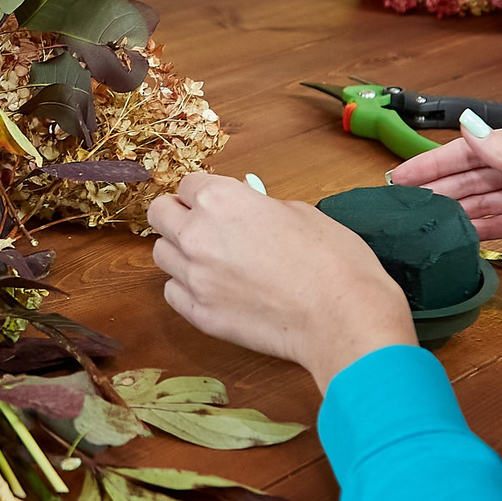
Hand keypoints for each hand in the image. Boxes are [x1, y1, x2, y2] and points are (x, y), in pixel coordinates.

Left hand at [148, 171, 415, 390]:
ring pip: (161, 253)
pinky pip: (173, 291)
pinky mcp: (199, 314)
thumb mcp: (300, 211)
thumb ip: (260, 207)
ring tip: (208, 258)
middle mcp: (197, 234)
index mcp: (222, 200)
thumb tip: (250, 213)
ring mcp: (194, 277)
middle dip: (178, 213)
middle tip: (201, 223)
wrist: (341, 317)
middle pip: (160, 213)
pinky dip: (186, 286)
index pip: (188, 184)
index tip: (214, 201)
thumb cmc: (332, 259)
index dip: (204, 191)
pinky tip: (212, 288)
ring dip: (179, 250)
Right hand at [388, 122, 501, 321]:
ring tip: (423, 221)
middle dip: (442, 186)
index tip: (405, 174)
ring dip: (460, 209)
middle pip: (482, 173)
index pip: (479, 147)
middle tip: (402, 201)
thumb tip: (467, 125)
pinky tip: (463, 235)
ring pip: (494, 200)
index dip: (439, 161)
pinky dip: (488, 228)